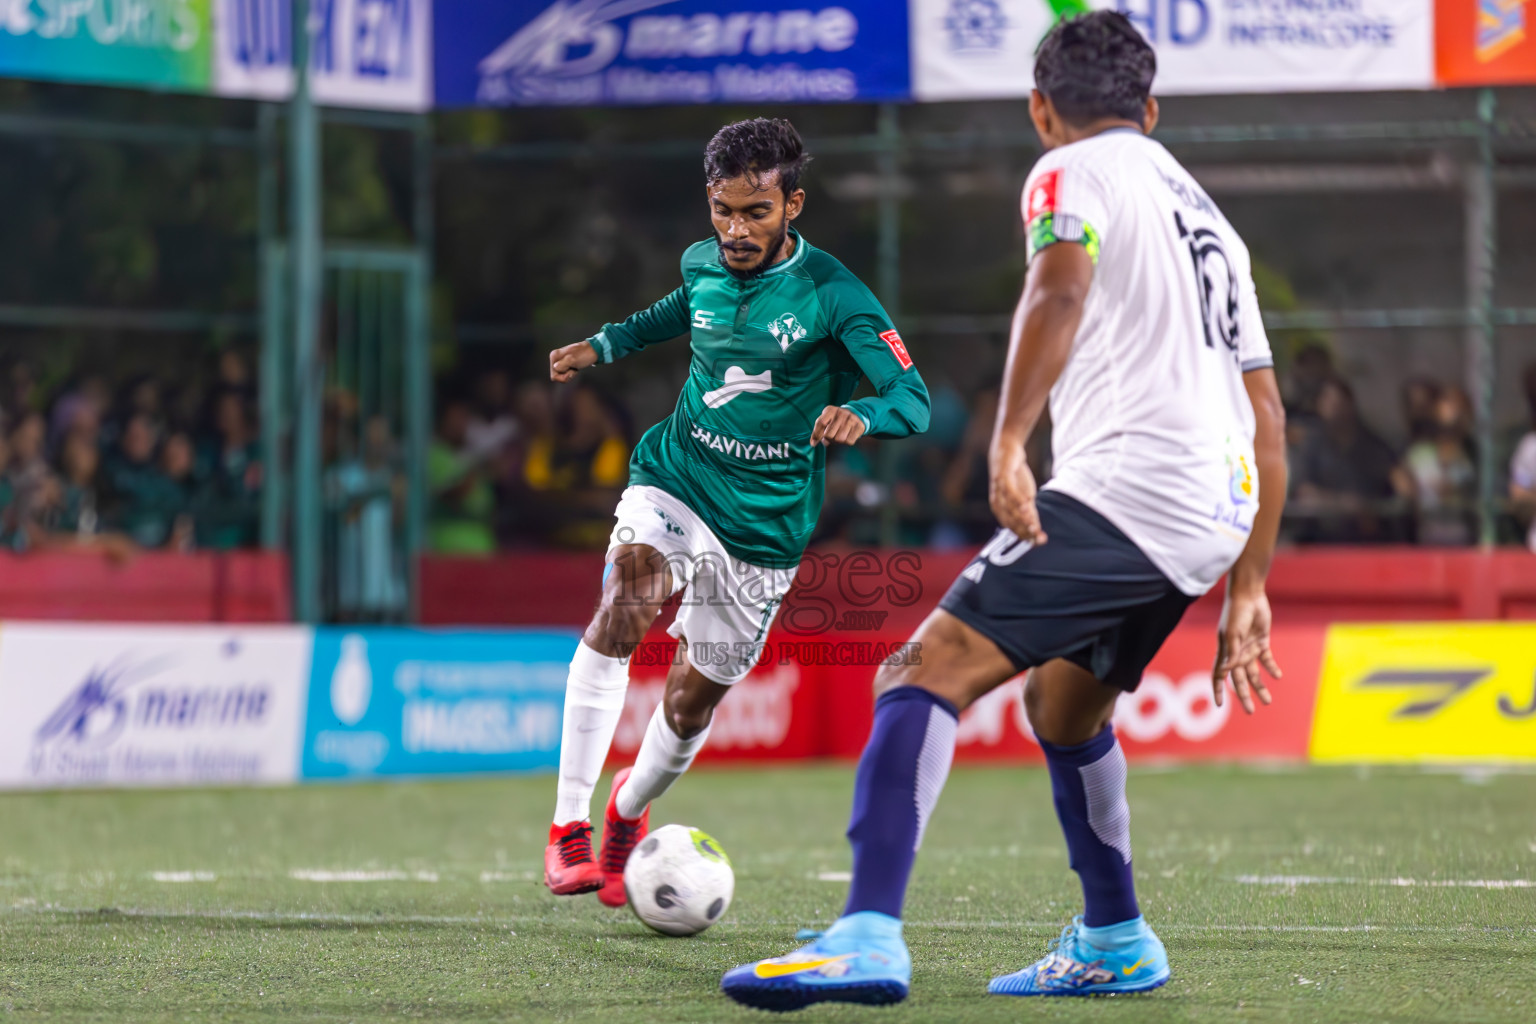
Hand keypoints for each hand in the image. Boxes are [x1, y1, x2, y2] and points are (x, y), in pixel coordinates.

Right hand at [550, 342, 597, 381]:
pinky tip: (576, 367)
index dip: (564, 375)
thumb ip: (562, 364)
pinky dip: (571, 373)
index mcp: (554, 356)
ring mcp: (560, 360)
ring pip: (561, 375)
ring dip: (569, 374)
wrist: (594, 350)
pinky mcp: (565, 363)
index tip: (571, 368)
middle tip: (574, 368)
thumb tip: (555, 368)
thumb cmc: (584, 355)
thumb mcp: (572, 360)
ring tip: (575, 367)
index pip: (554, 375)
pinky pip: (565, 373)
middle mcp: (555, 358)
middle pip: (556, 376)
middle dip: (566, 375)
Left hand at [810, 406, 865, 446]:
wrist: (855, 414)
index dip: (816, 435)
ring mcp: (851, 419)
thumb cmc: (836, 420)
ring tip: (839, 436)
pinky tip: (847, 437)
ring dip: (838, 441)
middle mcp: (841, 413)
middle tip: (831, 437)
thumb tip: (813, 444)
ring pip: (839, 439)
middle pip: (829, 434)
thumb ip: (818, 430)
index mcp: (830, 410)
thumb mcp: (826, 420)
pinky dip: (847, 442)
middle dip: (828, 439)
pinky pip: (849, 441)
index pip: (820, 423)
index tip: (814, 443)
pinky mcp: (859, 426)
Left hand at [988, 441, 1046, 543]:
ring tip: (1034, 527)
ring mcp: (998, 491)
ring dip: (1023, 519)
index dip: (1026, 535)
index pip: (1013, 527)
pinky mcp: (1002, 478)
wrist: (1007, 453)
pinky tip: (1027, 505)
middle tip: (1040, 538)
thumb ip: (1029, 512)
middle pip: (1012, 521)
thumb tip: (1036, 530)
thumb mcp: (1025, 497)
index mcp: (1001, 511)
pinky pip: (1010, 491)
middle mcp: (998, 503)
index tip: (1039, 542)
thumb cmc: (1016, 479)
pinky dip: (1018, 500)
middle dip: (1026, 531)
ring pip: (1011, 509)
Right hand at [1213, 586, 1281, 713]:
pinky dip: (1271, 668)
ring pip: (1254, 673)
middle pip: (1239, 679)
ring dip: (1260, 686)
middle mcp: (1236, 653)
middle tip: (1251, 710)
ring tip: (1268, 701)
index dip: (1218, 689)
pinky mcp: (1261, 641)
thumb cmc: (1236, 612)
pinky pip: (1266, 659)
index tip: (1219, 704)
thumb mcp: (1233, 634)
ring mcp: (1249, 648)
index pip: (1218, 675)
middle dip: (1244, 695)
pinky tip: (1277, 676)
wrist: (1249, 595)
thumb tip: (1226, 672)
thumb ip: (1231, 653)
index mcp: (1225, 652)